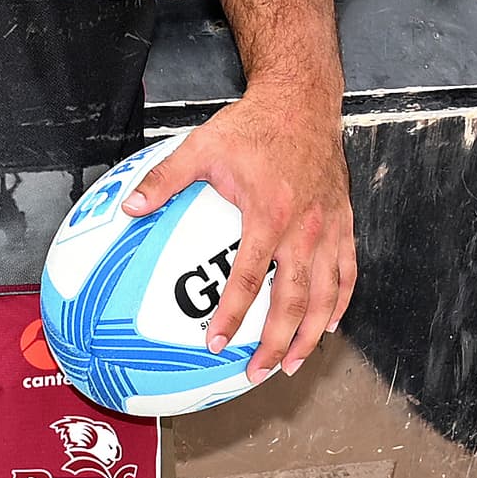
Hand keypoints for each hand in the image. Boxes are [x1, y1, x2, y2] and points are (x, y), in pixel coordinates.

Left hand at [124, 88, 354, 379]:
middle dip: (277, 344)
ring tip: (294, 365)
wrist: (302, 103)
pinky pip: (347, 273)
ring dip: (310, 335)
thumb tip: (129, 208)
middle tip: (257, 373)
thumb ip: (164, 180)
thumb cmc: (251, 126)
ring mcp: (328, 229)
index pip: (248, 278)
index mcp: (269, 214)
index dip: (231, 315)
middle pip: (294, 300)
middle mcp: (304, 228)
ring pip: (327, 296)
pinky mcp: (343, 223)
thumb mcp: (200, 146)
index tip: (215, 344)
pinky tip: (327, 324)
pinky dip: (339, 303)